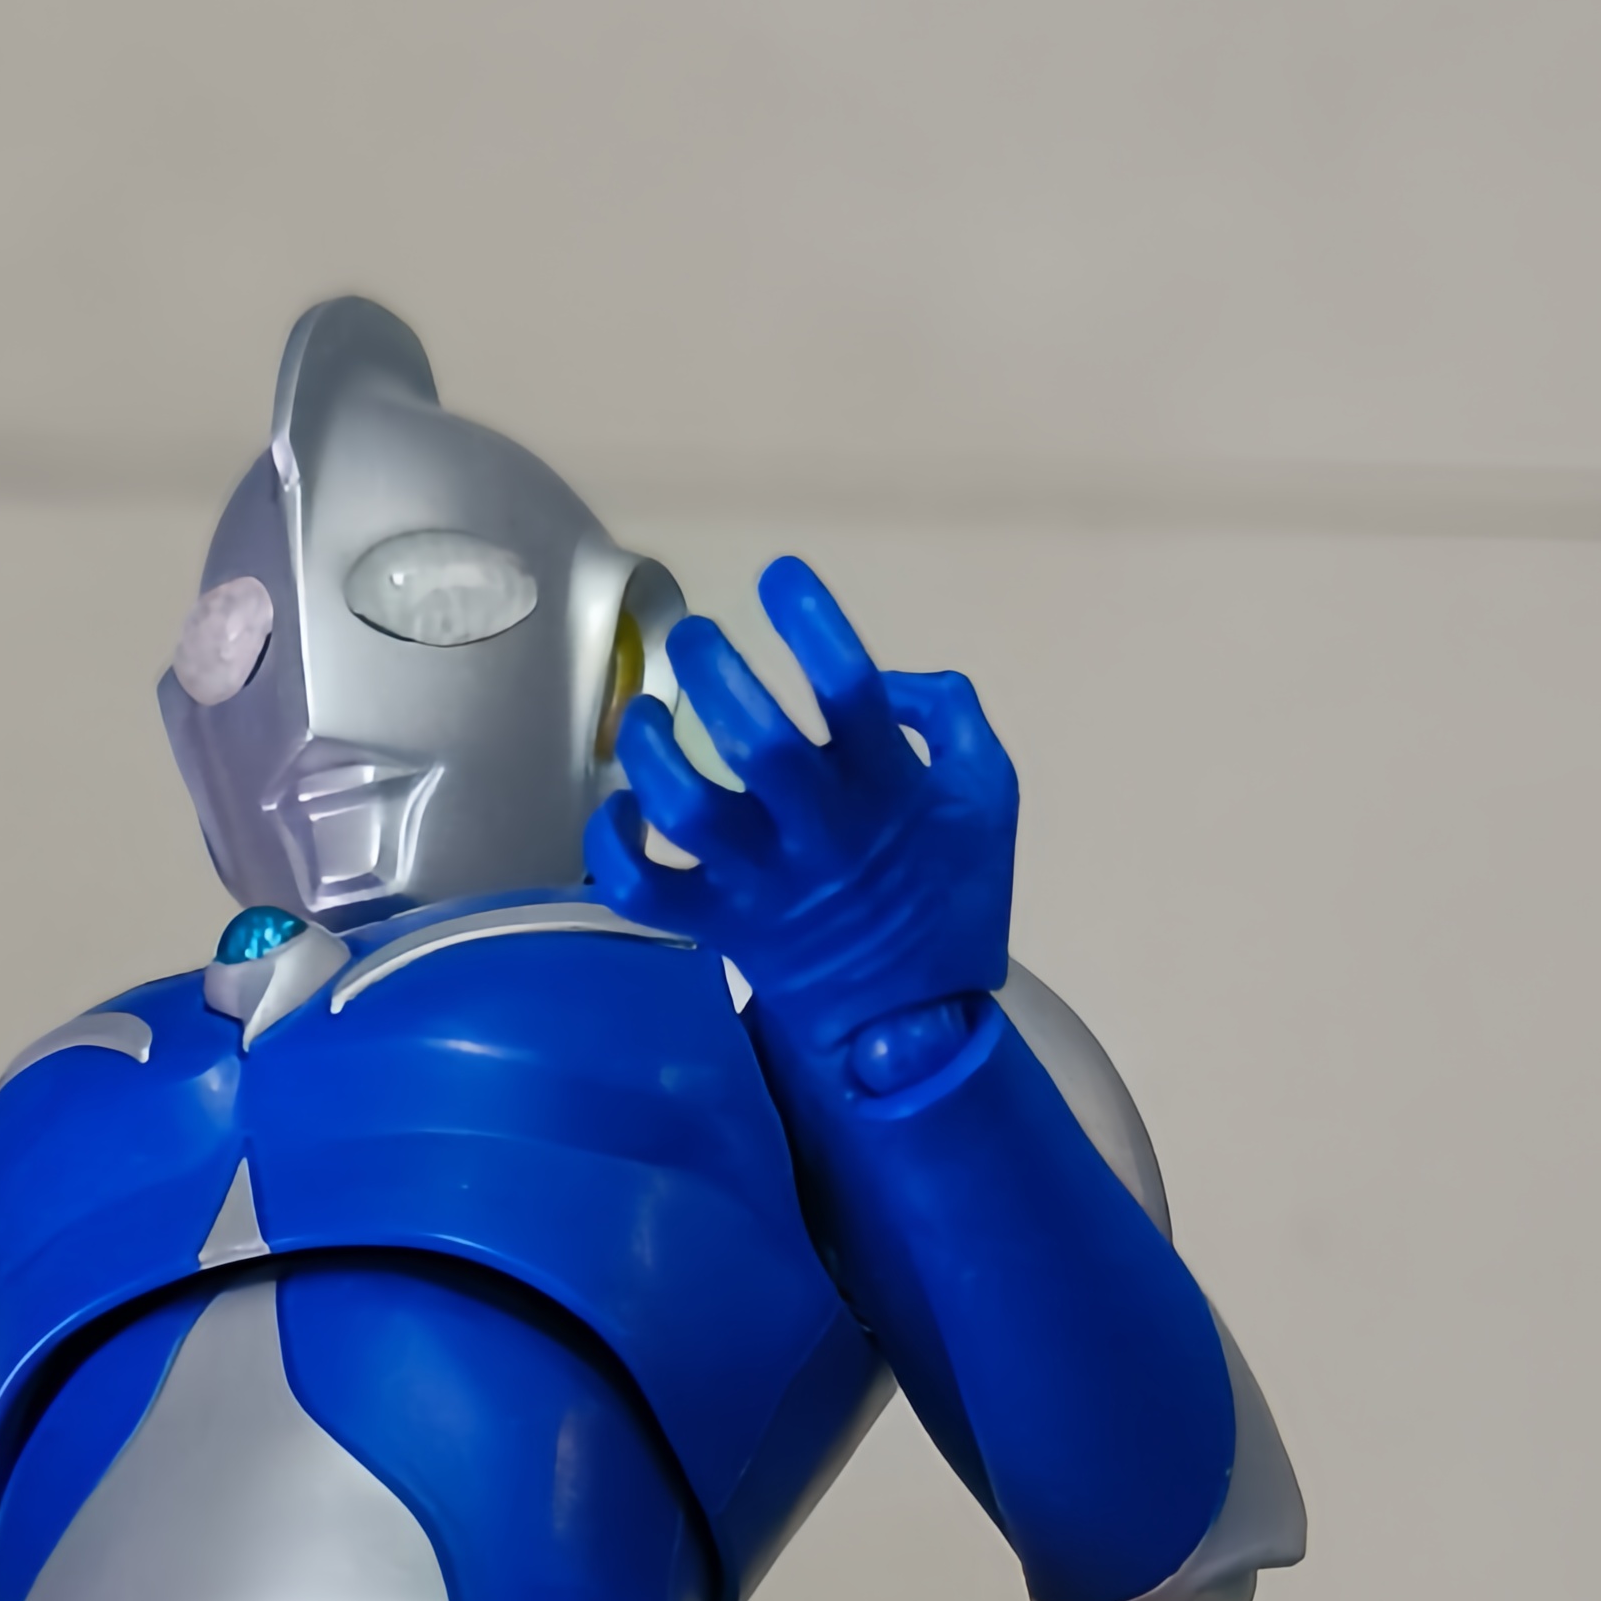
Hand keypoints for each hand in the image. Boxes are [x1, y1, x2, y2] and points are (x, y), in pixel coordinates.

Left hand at [589, 555, 1019, 1071]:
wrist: (915, 1024)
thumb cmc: (951, 896)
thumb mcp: (988, 793)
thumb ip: (950, 714)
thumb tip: (890, 678)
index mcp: (887, 792)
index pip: (849, 688)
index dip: (810, 620)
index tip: (779, 577)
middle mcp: (817, 835)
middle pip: (756, 742)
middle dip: (715, 670)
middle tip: (695, 637)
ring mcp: (761, 886)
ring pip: (687, 811)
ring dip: (653, 750)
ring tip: (649, 714)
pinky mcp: (718, 927)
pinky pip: (643, 890)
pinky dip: (612, 846)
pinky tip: (616, 804)